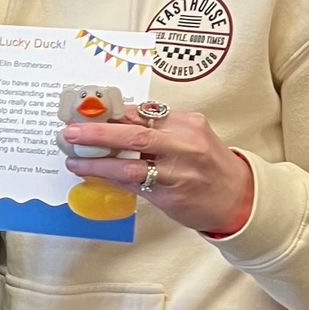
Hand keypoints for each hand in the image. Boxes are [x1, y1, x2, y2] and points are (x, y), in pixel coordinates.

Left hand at [62, 105, 254, 237]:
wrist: (237, 197)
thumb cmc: (207, 164)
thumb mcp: (189, 137)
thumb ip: (157, 129)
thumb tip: (112, 122)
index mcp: (187, 123)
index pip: (141, 113)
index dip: (109, 113)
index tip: (84, 112)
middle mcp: (184, 144)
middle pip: (134, 133)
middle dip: (98, 132)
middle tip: (70, 132)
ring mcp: (178, 171)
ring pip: (131, 163)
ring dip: (98, 161)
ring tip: (74, 159)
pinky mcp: (171, 195)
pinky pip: (135, 185)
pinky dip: (111, 179)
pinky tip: (94, 175)